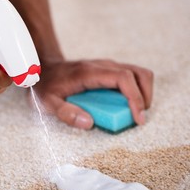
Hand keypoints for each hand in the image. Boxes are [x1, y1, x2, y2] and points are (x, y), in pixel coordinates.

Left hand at [32, 59, 153, 128]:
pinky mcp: (108, 70)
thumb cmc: (46, 85)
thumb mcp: (48, 102)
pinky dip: (136, 90)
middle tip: (138, 117)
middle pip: (138, 73)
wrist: (44, 67)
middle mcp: (102, 65)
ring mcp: (107, 66)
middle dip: (145, 96)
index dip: (136, 97)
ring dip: (143, 93)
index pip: (123, 78)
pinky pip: (131, 76)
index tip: (138, 117)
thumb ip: (66, 113)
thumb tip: (88, 123)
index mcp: (89, 72)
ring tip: (136, 112)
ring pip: (138, 73)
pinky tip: (127, 105)